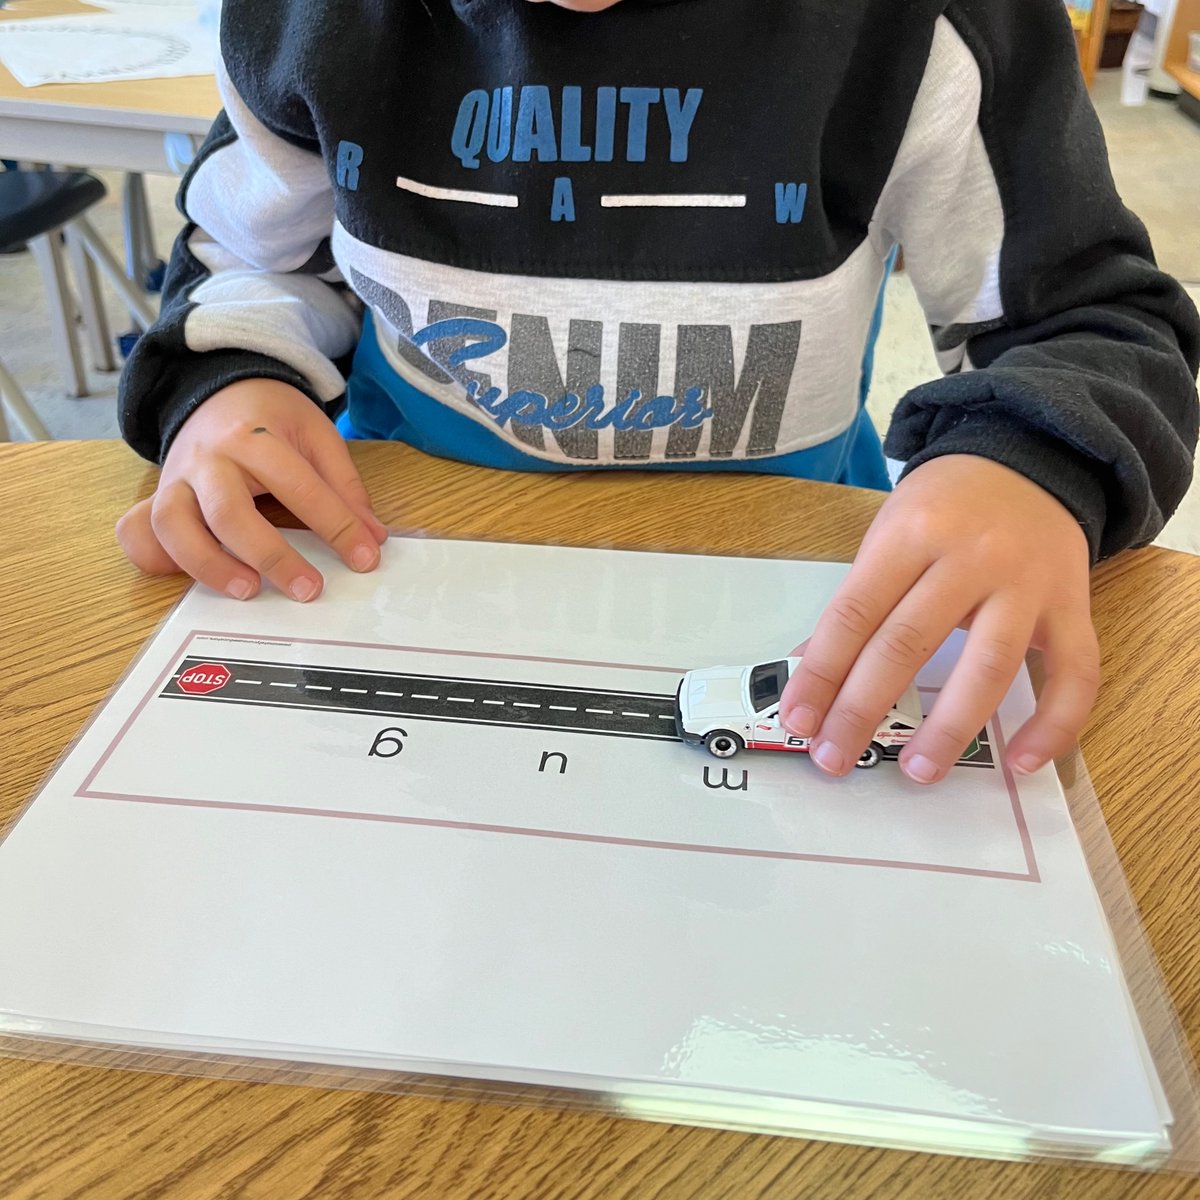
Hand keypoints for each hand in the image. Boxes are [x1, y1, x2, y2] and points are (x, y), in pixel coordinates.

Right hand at [116, 379, 388, 600]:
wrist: (217, 387)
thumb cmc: (272, 417)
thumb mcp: (317, 435)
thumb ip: (345, 486)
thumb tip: (373, 538)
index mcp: (254, 436)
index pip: (298, 487)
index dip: (336, 526)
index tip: (365, 558)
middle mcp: (208, 459)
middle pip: (229, 513)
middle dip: (271, 556)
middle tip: (308, 590)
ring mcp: (176, 479)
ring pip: (175, 527)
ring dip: (209, 566)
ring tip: (249, 591)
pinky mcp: (159, 498)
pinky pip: (141, 532)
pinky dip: (156, 558)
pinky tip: (186, 579)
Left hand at [778, 455, 1099, 782]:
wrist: (1031, 457)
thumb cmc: (947, 504)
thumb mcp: (888, 533)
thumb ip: (858, 600)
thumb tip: (812, 669)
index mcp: (911, 536)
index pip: (854, 614)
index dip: (821, 672)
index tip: (798, 719)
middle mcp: (970, 558)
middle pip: (907, 644)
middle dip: (863, 709)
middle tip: (833, 757)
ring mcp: (1027, 584)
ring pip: (989, 667)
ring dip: (950, 729)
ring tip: (917, 770)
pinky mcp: (1073, 606)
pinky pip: (1074, 674)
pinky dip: (1054, 725)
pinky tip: (1023, 763)